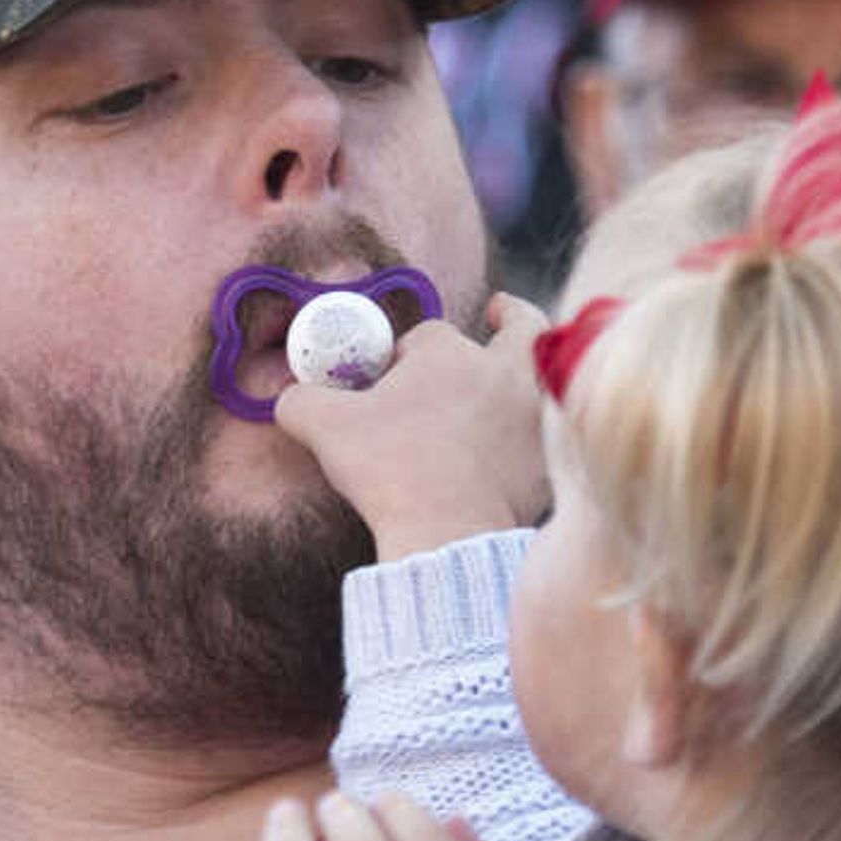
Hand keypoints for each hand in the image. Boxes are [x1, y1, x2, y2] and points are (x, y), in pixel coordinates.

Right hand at [272, 293, 551, 558]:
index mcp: (448, 352)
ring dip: (531, 368)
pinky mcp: (549, 458)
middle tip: (500, 310)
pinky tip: (522, 440)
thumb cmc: (388, 469)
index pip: (427, 336)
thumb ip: (301, 401)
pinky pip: (552, 429)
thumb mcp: (324, 428)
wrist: (447, 530)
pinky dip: (540, 426)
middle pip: (521, 326)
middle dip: (511, 315)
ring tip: (516, 374)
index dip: (406, 352)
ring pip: (543, 374)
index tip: (393, 375)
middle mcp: (502, 371)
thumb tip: (288, 395)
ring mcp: (533, 414)